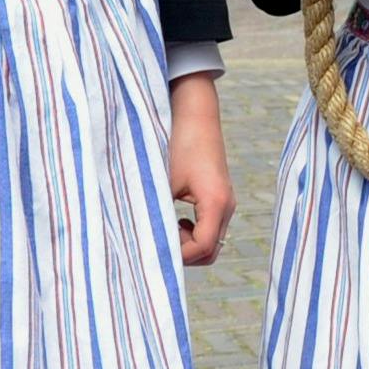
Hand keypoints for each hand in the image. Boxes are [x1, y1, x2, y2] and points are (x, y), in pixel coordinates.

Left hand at [168, 71, 232, 265]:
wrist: (194, 112)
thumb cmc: (176, 141)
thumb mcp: (161, 180)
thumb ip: (156, 213)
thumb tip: (141, 243)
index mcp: (215, 202)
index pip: (202, 247)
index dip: (177, 255)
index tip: (152, 247)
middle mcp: (227, 206)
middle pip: (210, 253)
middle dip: (183, 254)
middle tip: (157, 238)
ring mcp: (226, 203)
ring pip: (210, 243)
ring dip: (186, 243)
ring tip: (163, 227)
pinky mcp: (220, 198)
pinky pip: (209, 229)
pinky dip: (191, 232)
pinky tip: (173, 218)